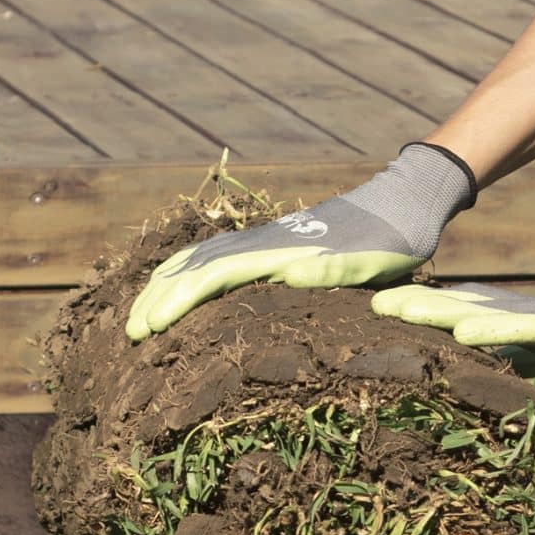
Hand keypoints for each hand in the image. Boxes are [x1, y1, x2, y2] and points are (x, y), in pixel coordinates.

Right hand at [124, 141, 475, 340]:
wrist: (405, 200)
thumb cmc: (394, 239)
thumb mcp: (374, 259)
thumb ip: (336, 269)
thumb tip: (290, 273)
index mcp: (280, 249)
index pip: (212, 276)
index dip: (177, 302)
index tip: (147, 330)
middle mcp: (263, 240)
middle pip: (194, 265)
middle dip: (158, 298)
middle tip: (130, 334)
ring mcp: (265, 238)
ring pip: (199, 257)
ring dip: (166, 284)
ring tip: (140, 316)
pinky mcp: (272, 242)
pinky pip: (216, 255)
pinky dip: (187, 270)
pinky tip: (180, 285)